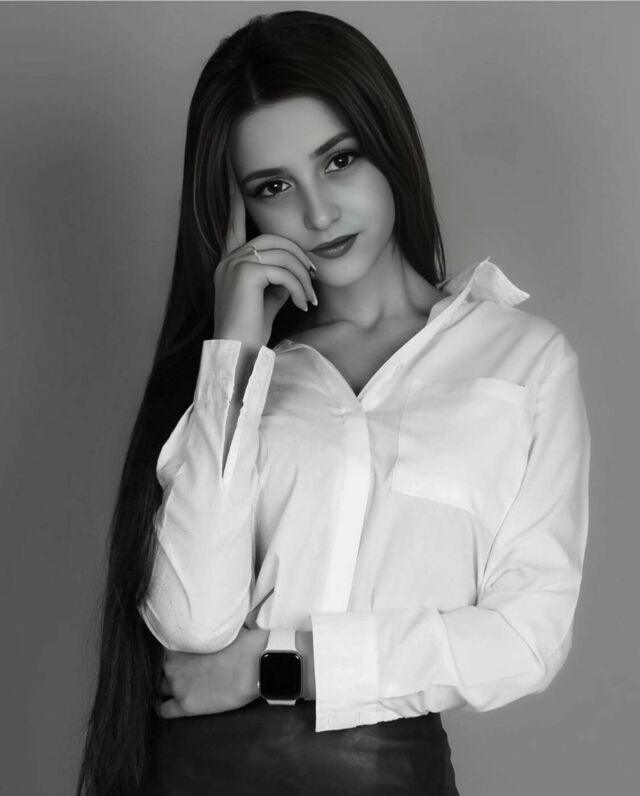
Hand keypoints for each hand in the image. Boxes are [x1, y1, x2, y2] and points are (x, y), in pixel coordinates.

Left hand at [155, 627, 267, 718]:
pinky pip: (163, 710)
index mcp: (181, 642)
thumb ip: (210, 627)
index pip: (164, 645)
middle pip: (162, 666)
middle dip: (172, 666)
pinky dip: (164, 706)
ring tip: (179, 685)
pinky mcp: (185, 705)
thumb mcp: (224, 627)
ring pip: (160, 686)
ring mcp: (177, 685)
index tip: (182, 650)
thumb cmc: (244, 643)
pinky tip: (170, 704)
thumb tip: (213, 621)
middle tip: (185, 668)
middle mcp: (172, 663)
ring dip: (167, 685)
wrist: (255, 666)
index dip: (174, 648)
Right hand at [213, 156, 317, 346]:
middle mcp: (227, 259)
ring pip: (281, 254)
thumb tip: (296, 270)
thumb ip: (277, 278)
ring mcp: (233, 264)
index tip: (238, 181)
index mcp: (229, 262)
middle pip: (273, 239)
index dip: (235, 202)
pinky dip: (298, 287)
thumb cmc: (252, 331)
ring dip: (302, 276)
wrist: (239, 353)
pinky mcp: (244, 274)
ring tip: (309, 299)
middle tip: (314, 280)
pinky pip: (282, 270)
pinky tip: (301, 305)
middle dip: (299, 257)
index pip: (233, 225)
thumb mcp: (268, 299)